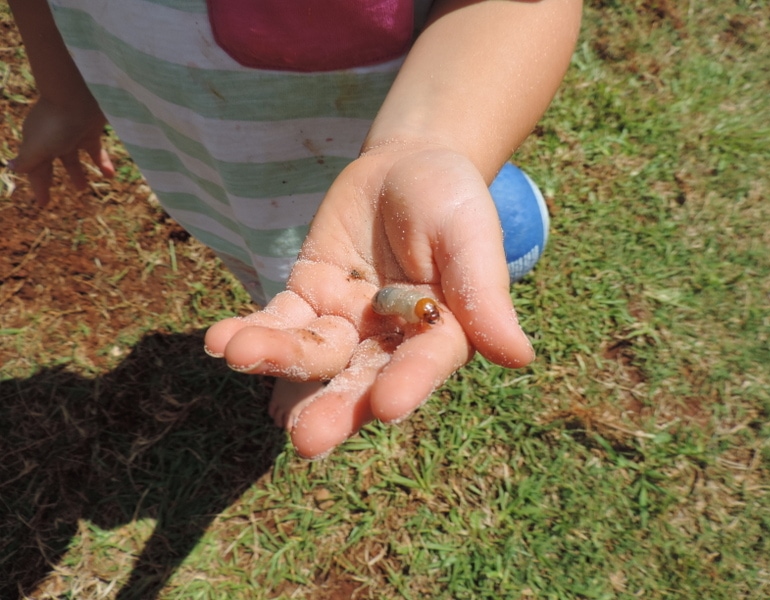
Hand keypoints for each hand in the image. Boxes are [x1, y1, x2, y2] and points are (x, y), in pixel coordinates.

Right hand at [11, 96, 114, 205]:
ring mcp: (71, 133)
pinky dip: (102, 163)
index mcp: (35, 142)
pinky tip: (110, 176)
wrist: (80, 95)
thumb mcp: (39, 147)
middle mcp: (51, 138)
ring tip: (83, 188)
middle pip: (50, 163)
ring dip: (77, 173)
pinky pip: (95, 150)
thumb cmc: (57, 123)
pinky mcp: (90, 130)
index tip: (43, 204)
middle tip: (53, 197)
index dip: (38, 186)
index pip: (34, 168)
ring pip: (72, 157)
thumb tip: (12, 168)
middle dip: (50, 178)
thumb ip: (28, 161)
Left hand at [204, 143, 533, 458]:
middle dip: (333, 408)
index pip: (424, 367)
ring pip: (311, 353)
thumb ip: (485, 291)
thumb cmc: (451, 198)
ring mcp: (345, 324)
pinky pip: (278, 320)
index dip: (407, 385)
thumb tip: (521, 356)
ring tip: (239, 355)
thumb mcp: (471, 233)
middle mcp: (390, 342)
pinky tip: (221, 339)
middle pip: (360, 380)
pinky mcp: (308, 298)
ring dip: (276, 359)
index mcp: (440, 335)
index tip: (386, 406)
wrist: (406, 166)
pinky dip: (251, 331)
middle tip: (306, 439)